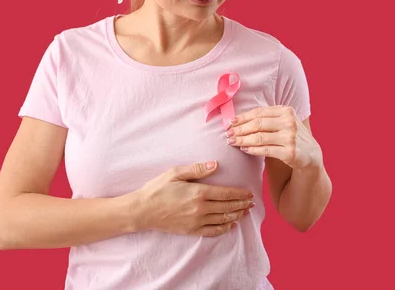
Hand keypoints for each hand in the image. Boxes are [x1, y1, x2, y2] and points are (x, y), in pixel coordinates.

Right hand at [131, 161, 254, 236]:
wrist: (142, 210)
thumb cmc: (158, 189)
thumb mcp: (175, 173)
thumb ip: (197, 169)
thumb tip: (216, 164)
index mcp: (198, 192)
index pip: (226, 193)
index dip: (240, 194)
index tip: (249, 193)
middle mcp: (200, 208)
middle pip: (228, 207)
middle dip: (242, 204)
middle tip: (252, 202)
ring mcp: (196, 221)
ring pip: (223, 219)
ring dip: (237, 215)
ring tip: (245, 212)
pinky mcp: (191, 230)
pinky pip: (213, 231)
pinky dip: (224, 228)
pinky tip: (230, 224)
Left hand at [225, 106, 321, 169]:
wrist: (310, 154)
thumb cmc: (291, 135)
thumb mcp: (284, 121)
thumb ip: (267, 118)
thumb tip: (238, 120)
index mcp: (286, 111)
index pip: (259, 112)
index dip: (243, 117)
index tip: (230, 122)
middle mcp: (289, 122)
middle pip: (258, 124)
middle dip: (240, 129)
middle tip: (228, 134)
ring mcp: (290, 137)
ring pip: (260, 137)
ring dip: (243, 140)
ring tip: (233, 142)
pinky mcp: (289, 152)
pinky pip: (265, 150)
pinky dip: (252, 150)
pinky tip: (244, 149)